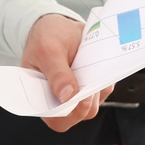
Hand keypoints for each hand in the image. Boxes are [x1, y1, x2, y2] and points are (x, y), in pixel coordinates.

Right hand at [22, 13, 113, 131]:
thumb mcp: (48, 51)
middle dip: (85, 95)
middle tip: (82, 69)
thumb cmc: (47, 37)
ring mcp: (78, 96)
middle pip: (80, 114)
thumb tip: (67, 97)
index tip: (76, 93)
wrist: (60, 25)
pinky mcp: (92, 88)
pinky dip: (102, 77)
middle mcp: (60, 102)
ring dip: (95, 85)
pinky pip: (104, 90)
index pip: (56, 119)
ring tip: (84, 62)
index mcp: (41, 98)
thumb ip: (57, 75)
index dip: (68, 112)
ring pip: (94, 104)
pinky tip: (92, 62)